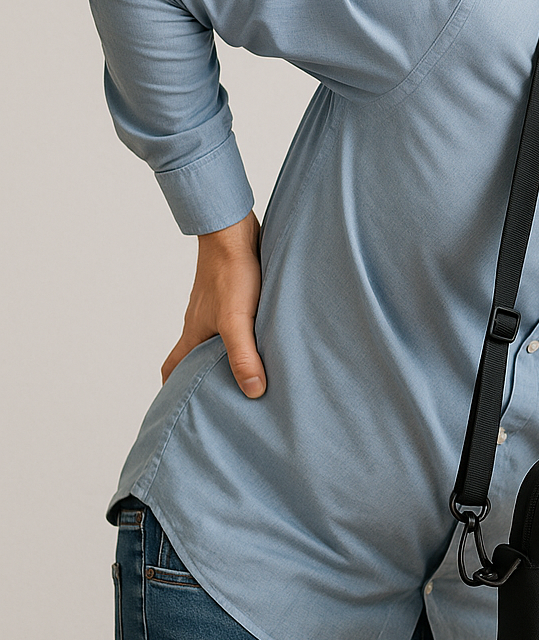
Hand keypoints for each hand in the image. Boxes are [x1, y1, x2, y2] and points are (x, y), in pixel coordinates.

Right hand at [161, 210, 265, 397]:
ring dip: (227, 355)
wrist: (233, 229)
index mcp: (194, 334)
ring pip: (216, 338)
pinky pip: (234, 320)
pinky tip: (265, 336)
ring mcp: (216, 306)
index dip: (172, 390)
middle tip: (224, 398)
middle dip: (203, 378)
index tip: (179, 410)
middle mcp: (201, 322)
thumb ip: (243, 356)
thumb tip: (252, 391)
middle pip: (194, 356)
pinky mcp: (234, 292)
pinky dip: (244, 334)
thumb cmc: (232, 273)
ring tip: (251, 372)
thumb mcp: (237, 320)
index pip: (172, 368)